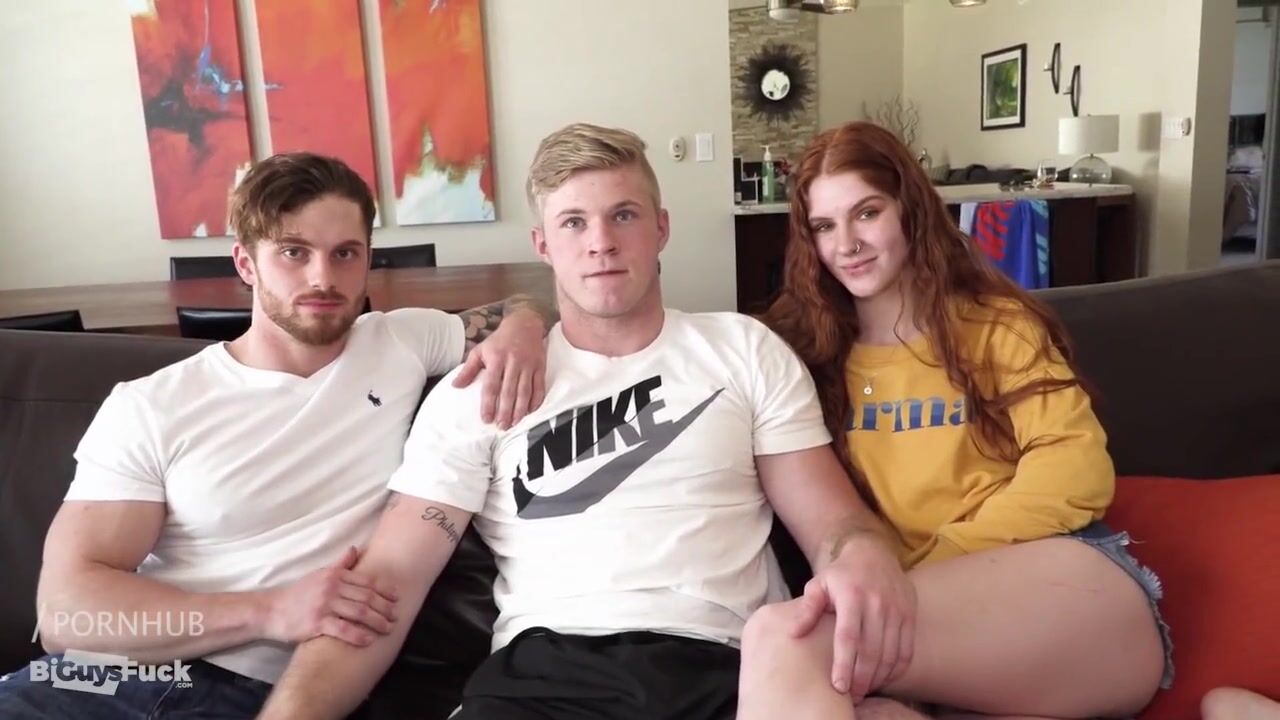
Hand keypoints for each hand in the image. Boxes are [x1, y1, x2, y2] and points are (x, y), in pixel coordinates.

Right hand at [260, 546, 399, 646]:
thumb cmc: (298, 593)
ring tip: (388, 629)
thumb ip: (340, 564)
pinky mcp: (317, 623)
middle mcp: (331, 587)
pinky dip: (359, 635)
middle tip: (396, 616)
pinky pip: (343, 629)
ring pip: (359, 613)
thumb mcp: (320, 574)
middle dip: (385, 607)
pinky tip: (369, 640)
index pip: (366, 581)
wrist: (271, 610)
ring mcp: (324, 605)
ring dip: (377, 622)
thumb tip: (356, 549)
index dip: (384, 590)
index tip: (397, 597)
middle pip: (366, 597)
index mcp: (335, 575)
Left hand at [452, 309, 546, 428]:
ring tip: (514, 423)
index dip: (489, 404)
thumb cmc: (499, 340)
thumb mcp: (480, 350)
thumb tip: (455, 386)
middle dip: (505, 411)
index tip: (486, 418)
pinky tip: (531, 412)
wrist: (524, 324)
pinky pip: (539, 386)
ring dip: (520, 410)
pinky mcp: (540, 367)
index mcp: (496, 359)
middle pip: (509, 391)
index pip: (491, 386)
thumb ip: (468, 369)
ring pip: (524, 392)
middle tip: (501, 426)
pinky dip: (536, 400)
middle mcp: (513, 363)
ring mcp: (528, 365)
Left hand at [792, 535, 915, 700]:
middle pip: (871, 650)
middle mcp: (877, 603)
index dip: (844, 664)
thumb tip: (794, 633)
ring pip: (890, 653)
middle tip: (851, 695)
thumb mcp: (818, 585)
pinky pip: (907, 649)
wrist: (873, 553)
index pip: (848, 637)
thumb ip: (807, 609)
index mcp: (852, 596)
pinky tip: (884, 678)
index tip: (838, 686)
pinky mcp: (910, 614)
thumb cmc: (840, 574)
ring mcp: (897, 609)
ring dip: (878, 677)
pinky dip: (897, 668)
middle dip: (861, 678)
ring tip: (864, 689)